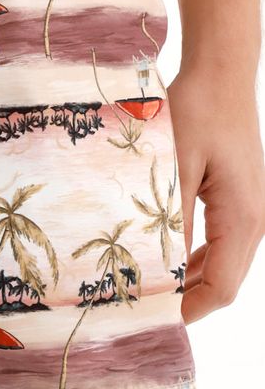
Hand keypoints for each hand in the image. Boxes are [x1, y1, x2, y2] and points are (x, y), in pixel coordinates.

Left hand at [167, 67, 264, 322]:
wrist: (220, 71)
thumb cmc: (197, 110)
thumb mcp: (174, 168)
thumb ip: (169, 222)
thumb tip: (158, 273)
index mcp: (244, 219)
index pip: (222, 288)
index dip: (188, 310)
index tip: (146, 317)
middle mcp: (254, 221)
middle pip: (223, 281)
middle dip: (184, 298)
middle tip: (136, 304)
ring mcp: (248, 210)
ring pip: (220, 263)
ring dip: (186, 277)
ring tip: (142, 283)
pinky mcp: (236, 199)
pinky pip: (216, 241)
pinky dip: (190, 255)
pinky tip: (158, 253)